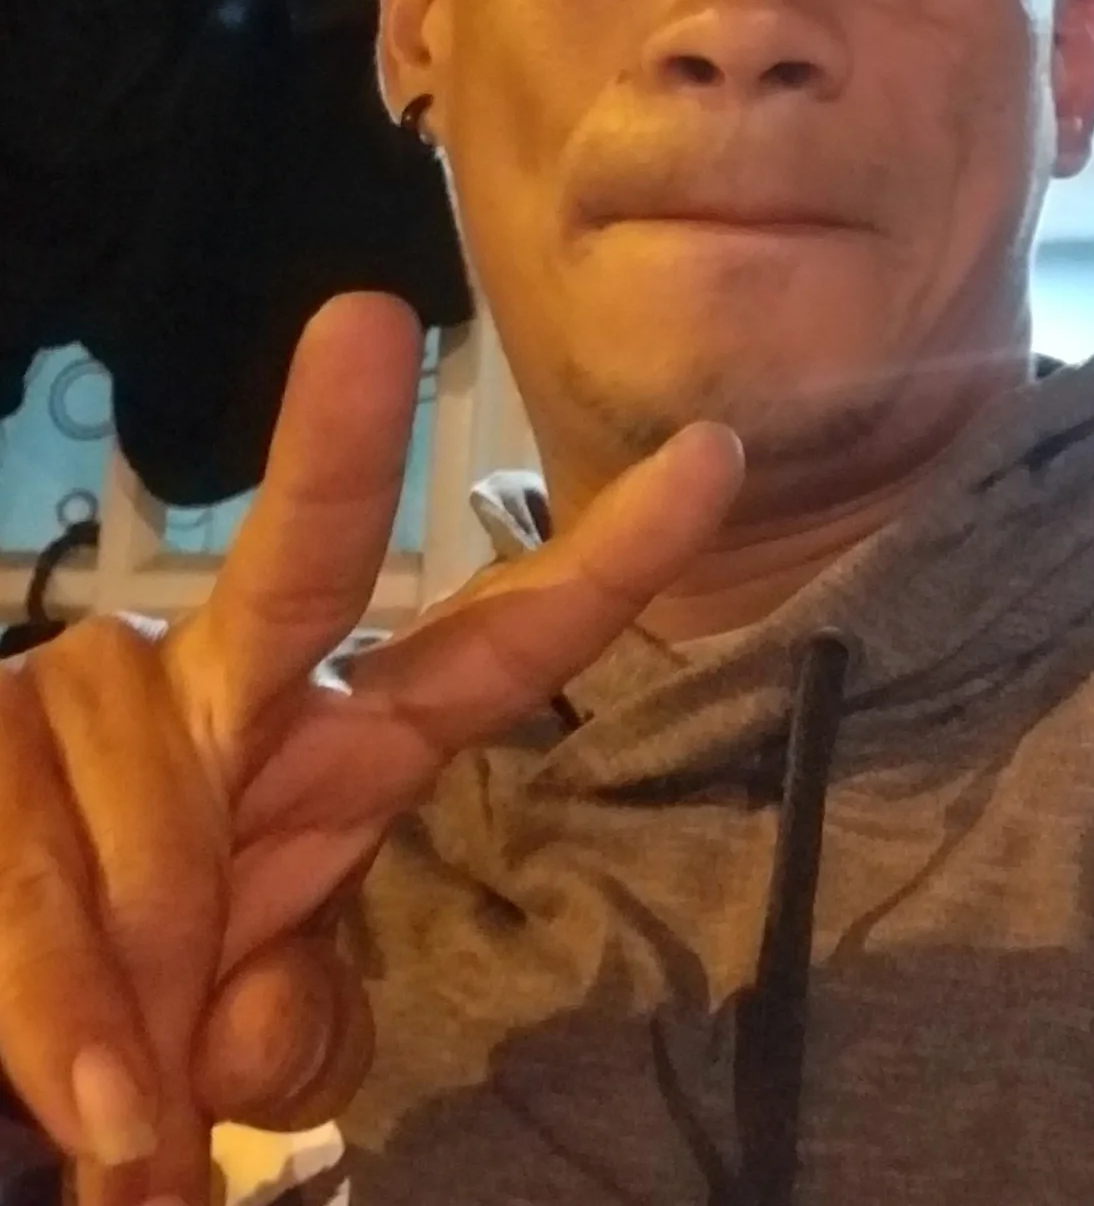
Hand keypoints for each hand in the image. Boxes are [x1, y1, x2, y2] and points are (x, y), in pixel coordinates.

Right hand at [0, 292, 742, 1205]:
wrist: (4, 1016)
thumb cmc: (144, 1003)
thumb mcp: (245, 1044)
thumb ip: (289, 1038)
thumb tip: (248, 1025)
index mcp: (351, 747)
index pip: (497, 646)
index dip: (605, 562)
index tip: (719, 453)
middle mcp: (235, 684)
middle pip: (305, 562)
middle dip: (342, 450)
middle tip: (368, 321)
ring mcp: (100, 694)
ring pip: (151, 824)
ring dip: (137, 982)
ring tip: (120, 1074)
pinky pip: (32, 875)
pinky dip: (52, 1000)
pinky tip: (73, 1071)